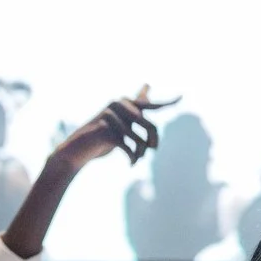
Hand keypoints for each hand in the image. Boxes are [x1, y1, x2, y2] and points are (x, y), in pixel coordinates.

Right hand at [51, 86, 176, 170]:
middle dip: (154, 141)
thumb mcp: (121, 128)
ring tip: (138, 159)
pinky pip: (130, 147)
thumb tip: (148, 100)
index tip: (183, 96)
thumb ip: (135, 116)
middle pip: (150, 126)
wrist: (78, 150)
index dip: (168, 102)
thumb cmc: (102, 139)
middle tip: (152, 151)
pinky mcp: (107, 128)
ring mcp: (112, 115)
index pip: (150, 104)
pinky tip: (132, 164)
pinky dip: (133, 158)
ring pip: (141, 138)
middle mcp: (119, 104)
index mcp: (125, 102)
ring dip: (142, 153)